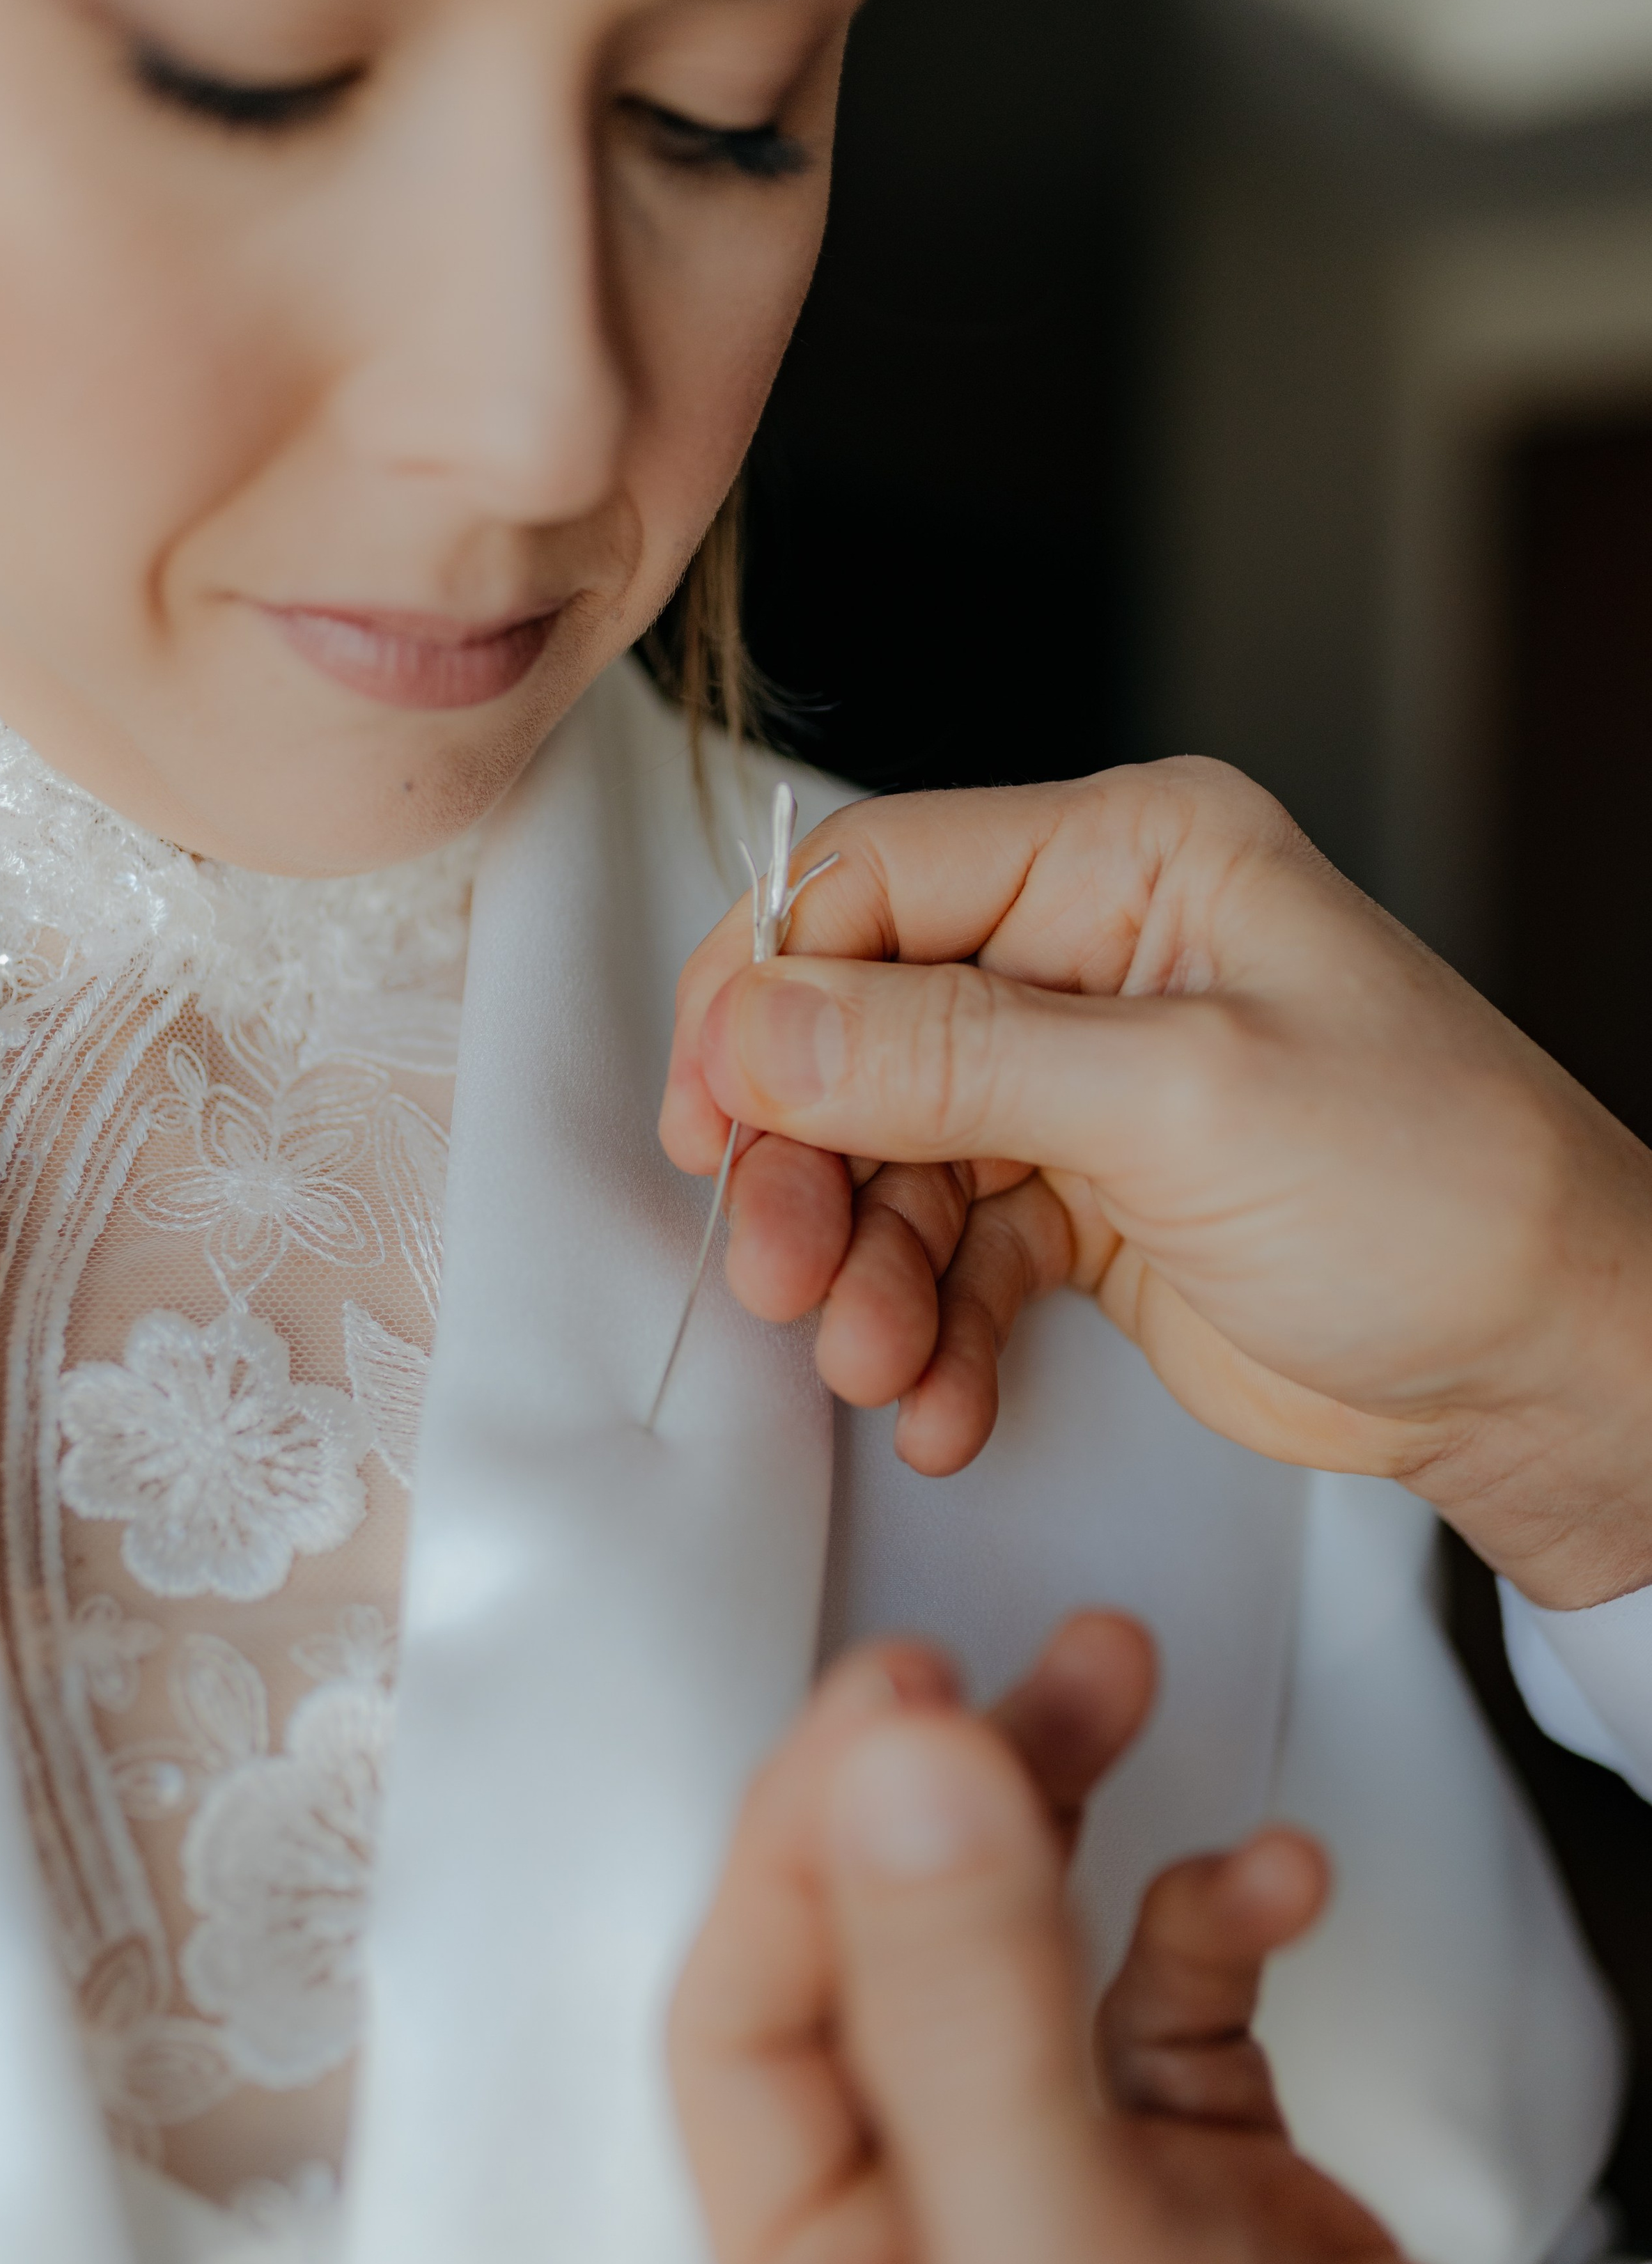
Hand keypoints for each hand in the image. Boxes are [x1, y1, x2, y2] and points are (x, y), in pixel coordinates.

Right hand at [659, 763, 1651, 1607]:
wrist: (1547, 1368)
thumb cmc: (1438, 1195)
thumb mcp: (1180, 1102)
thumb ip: (950, 1060)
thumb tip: (759, 1025)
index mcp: (1129, 862)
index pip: (874, 885)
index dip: (767, 997)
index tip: (715, 1119)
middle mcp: (1092, 959)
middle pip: (860, 1037)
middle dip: (810, 1167)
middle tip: (784, 1275)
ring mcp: (1086, 1089)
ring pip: (891, 1164)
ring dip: (865, 1275)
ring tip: (880, 1365)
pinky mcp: (1089, 1205)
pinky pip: (954, 1258)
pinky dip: (932, 1335)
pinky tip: (944, 1402)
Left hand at [671, 1631, 1651, 2263]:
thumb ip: (966, 2019)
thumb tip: (881, 1774)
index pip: (748, 2027)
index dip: (801, 1841)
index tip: (891, 1698)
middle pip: (882, 1967)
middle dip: (943, 1796)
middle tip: (1003, 1668)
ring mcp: (1082, 2233)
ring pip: (1024, 1963)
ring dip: (1067, 1817)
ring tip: (1116, 1681)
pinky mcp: (1220, 2211)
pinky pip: (1175, 2010)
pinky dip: (1213, 1920)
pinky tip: (1269, 1878)